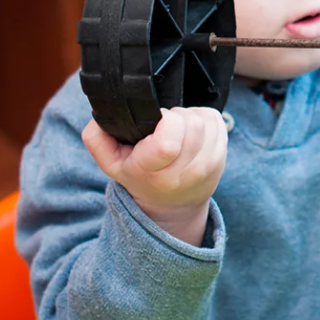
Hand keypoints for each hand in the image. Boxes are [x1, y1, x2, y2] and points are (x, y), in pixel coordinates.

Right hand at [82, 107, 227, 245]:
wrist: (173, 204)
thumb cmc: (140, 176)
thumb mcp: (111, 163)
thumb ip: (97, 138)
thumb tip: (101, 115)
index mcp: (155, 172)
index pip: (168, 142)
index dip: (164, 122)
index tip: (155, 125)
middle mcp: (186, 172)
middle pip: (191, 123)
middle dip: (176, 116)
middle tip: (165, 127)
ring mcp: (209, 164)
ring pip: (205, 119)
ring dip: (191, 116)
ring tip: (178, 130)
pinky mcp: (223, 155)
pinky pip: (217, 121)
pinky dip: (205, 118)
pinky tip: (193, 131)